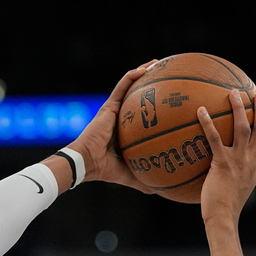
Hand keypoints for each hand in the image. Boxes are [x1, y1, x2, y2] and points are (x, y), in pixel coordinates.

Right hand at [70, 60, 157, 191]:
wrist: (86, 163)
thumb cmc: (103, 169)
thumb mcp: (129, 174)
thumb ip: (143, 180)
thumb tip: (160, 192)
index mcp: (124, 131)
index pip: (139, 115)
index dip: (153, 106)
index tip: (169, 101)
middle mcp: (119, 117)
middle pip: (136, 96)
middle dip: (151, 84)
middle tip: (168, 75)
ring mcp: (113, 110)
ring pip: (130, 86)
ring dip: (144, 72)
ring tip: (158, 63)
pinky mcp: (108, 106)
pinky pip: (122, 86)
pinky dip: (133, 76)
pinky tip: (146, 68)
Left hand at [198, 90, 255, 224]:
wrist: (224, 217)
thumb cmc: (224, 210)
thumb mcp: (234, 193)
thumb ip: (230, 182)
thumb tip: (215, 180)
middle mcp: (251, 160)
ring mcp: (239, 160)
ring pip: (243, 127)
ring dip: (239, 108)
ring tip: (233, 93)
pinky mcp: (222, 162)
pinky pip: (215, 138)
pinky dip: (208, 123)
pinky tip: (201, 111)